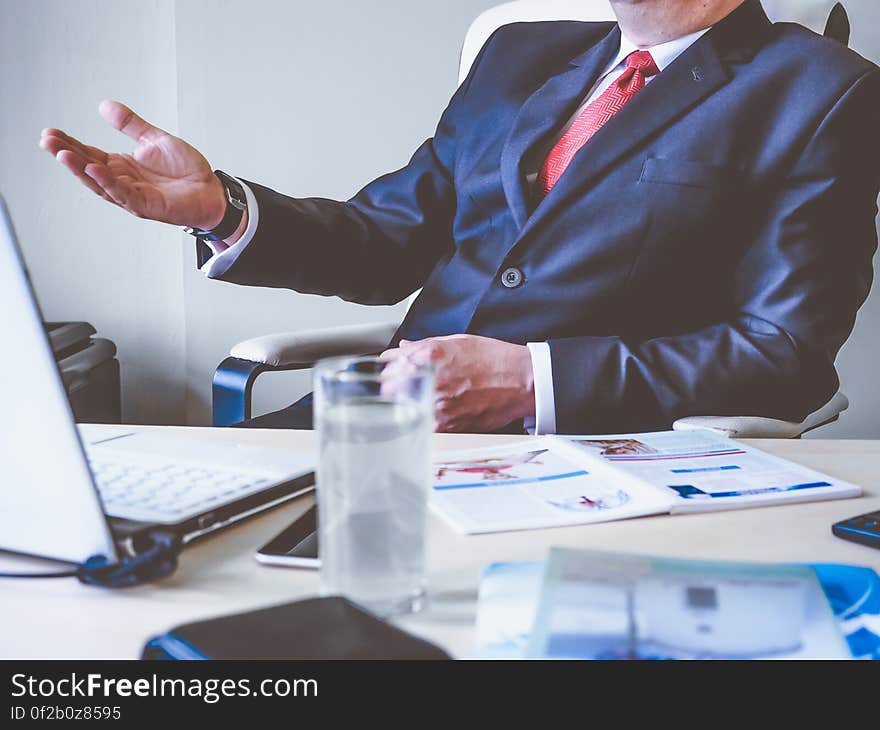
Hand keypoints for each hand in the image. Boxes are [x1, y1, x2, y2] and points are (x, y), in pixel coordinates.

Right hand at [39, 100, 226, 229]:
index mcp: (123, 166)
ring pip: (100, 183)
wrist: (211, 190)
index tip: (50, 132)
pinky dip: (108, 182)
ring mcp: (133, 195)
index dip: (70, 144)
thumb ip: (131, 125)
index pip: (89, 154)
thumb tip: (105, 106)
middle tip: (47, 140)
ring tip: (62, 154)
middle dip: (67, 155)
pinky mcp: (147, 205)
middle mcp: (123, 182)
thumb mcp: (156, 140)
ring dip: (81, 169)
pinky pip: (124, 194)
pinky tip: (95, 169)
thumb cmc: (187, 171)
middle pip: (89, 168)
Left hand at [381, 334, 535, 432]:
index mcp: (431, 356)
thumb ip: (426, 345)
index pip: (390, 363)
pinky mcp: (448, 426)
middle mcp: (431, 381)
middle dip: (391, 387)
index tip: (390, 369)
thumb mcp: (459, 341)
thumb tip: (406, 348)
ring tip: (416, 400)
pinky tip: (430, 413)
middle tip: (397, 387)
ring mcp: (439, 406)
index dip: (388, 367)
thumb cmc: (496, 360)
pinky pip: (423, 425)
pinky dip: (422, 420)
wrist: (522, 381)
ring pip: (403, 410)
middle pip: (389, 389)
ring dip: (404, 405)